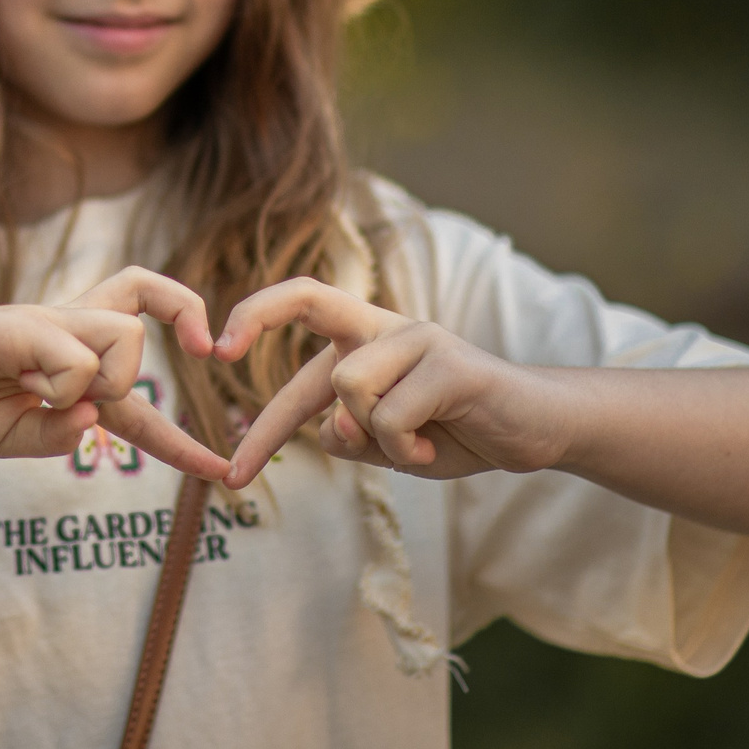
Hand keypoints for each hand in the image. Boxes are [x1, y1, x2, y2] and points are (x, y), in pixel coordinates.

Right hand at [0, 267, 228, 480]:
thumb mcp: (12, 440)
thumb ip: (58, 435)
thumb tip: (97, 416)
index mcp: (64, 365)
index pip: (137, 392)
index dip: (180, 438)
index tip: (221, 471)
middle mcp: (62, 334)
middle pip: (143, 304)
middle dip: (187, 314)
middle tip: (205, 350)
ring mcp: (43, 325)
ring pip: (125, 337)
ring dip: (110, 381)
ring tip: (53, 398)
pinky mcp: (20, 325)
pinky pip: (75, 357)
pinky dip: (63, 386)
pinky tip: (23, 389)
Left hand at [215, 277, 570, 489]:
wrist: (534, 430)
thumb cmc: (455, 431)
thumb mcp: (388, 442)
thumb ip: (351, 434)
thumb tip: (326, 429)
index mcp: (365, 337)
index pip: (300, 309)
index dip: (253, 321)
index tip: (214, 348)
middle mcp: (386, 326)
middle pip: (310, 296)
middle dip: (255, 316)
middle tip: (219, 348)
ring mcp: (420, 339)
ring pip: (346, 387)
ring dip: (370, 438)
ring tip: (411, 449)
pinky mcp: (450, 365)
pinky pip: (390, 418)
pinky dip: (402, 452)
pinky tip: (431, 452)